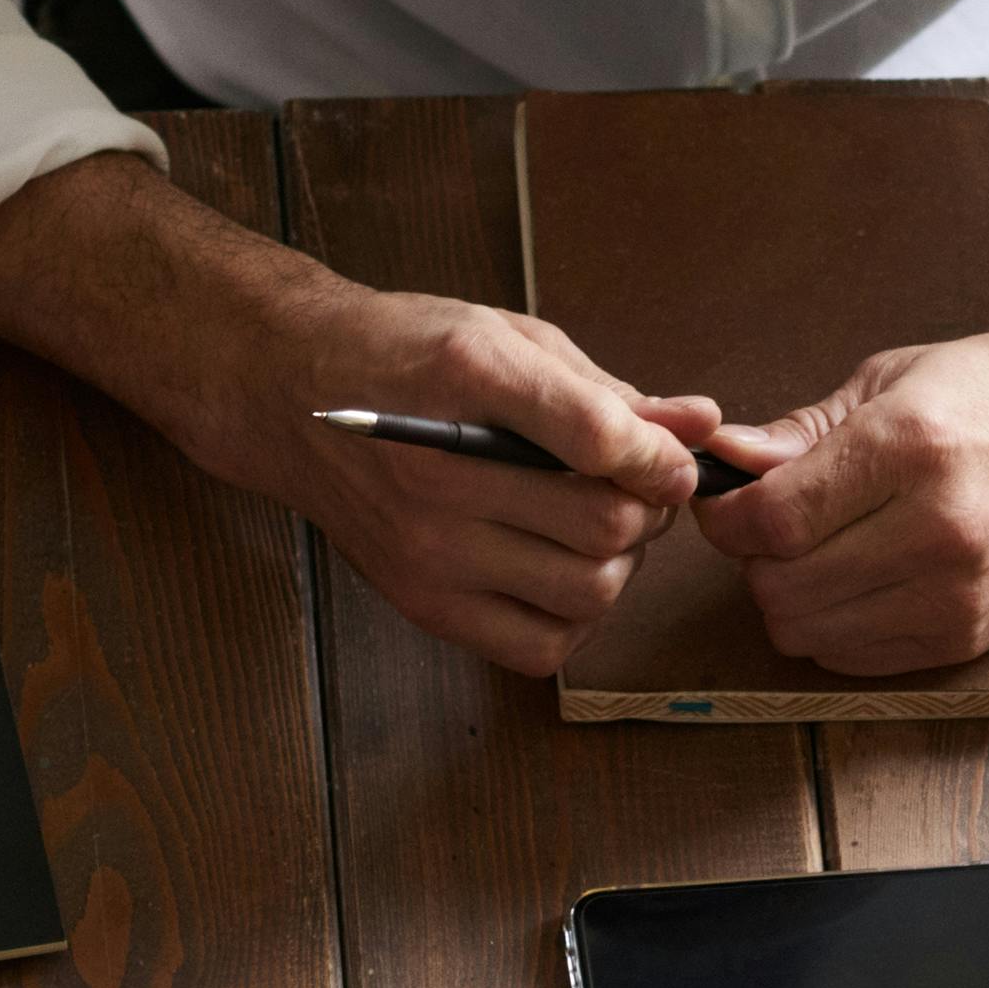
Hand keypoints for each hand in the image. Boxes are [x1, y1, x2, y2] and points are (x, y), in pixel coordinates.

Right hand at [278, 289, 721, 675]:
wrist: (287, 394)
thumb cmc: (404, 356)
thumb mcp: (507, 341)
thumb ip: (608, 391)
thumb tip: (700, 423)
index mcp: (469, 378)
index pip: (602, 440)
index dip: (662, 457)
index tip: (670, 459)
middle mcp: (442, 472)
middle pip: (606, 526)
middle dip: (647, 511)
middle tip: (632, 491)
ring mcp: (428, 548)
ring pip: (585, 591)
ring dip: (617, 566)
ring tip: (594, 531)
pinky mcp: (422, 602)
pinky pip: (539, 646)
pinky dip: (572, 619)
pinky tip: (559, 574)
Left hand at [694, 324, 988, 673]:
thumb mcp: (897, 379)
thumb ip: (803, 431)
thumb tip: (726, 459)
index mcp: (911, 449)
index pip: (772, 519)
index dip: (728, 516)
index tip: (729, 498)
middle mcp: (937, 531)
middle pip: (782, 586)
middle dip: (756, 557)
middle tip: (776, 522)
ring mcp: (957, 594)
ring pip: (808, 633)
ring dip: (792, 598)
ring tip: (821, 550)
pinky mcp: (970, 635)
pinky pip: (856, 658)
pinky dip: (834, 627)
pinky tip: (857, 581)